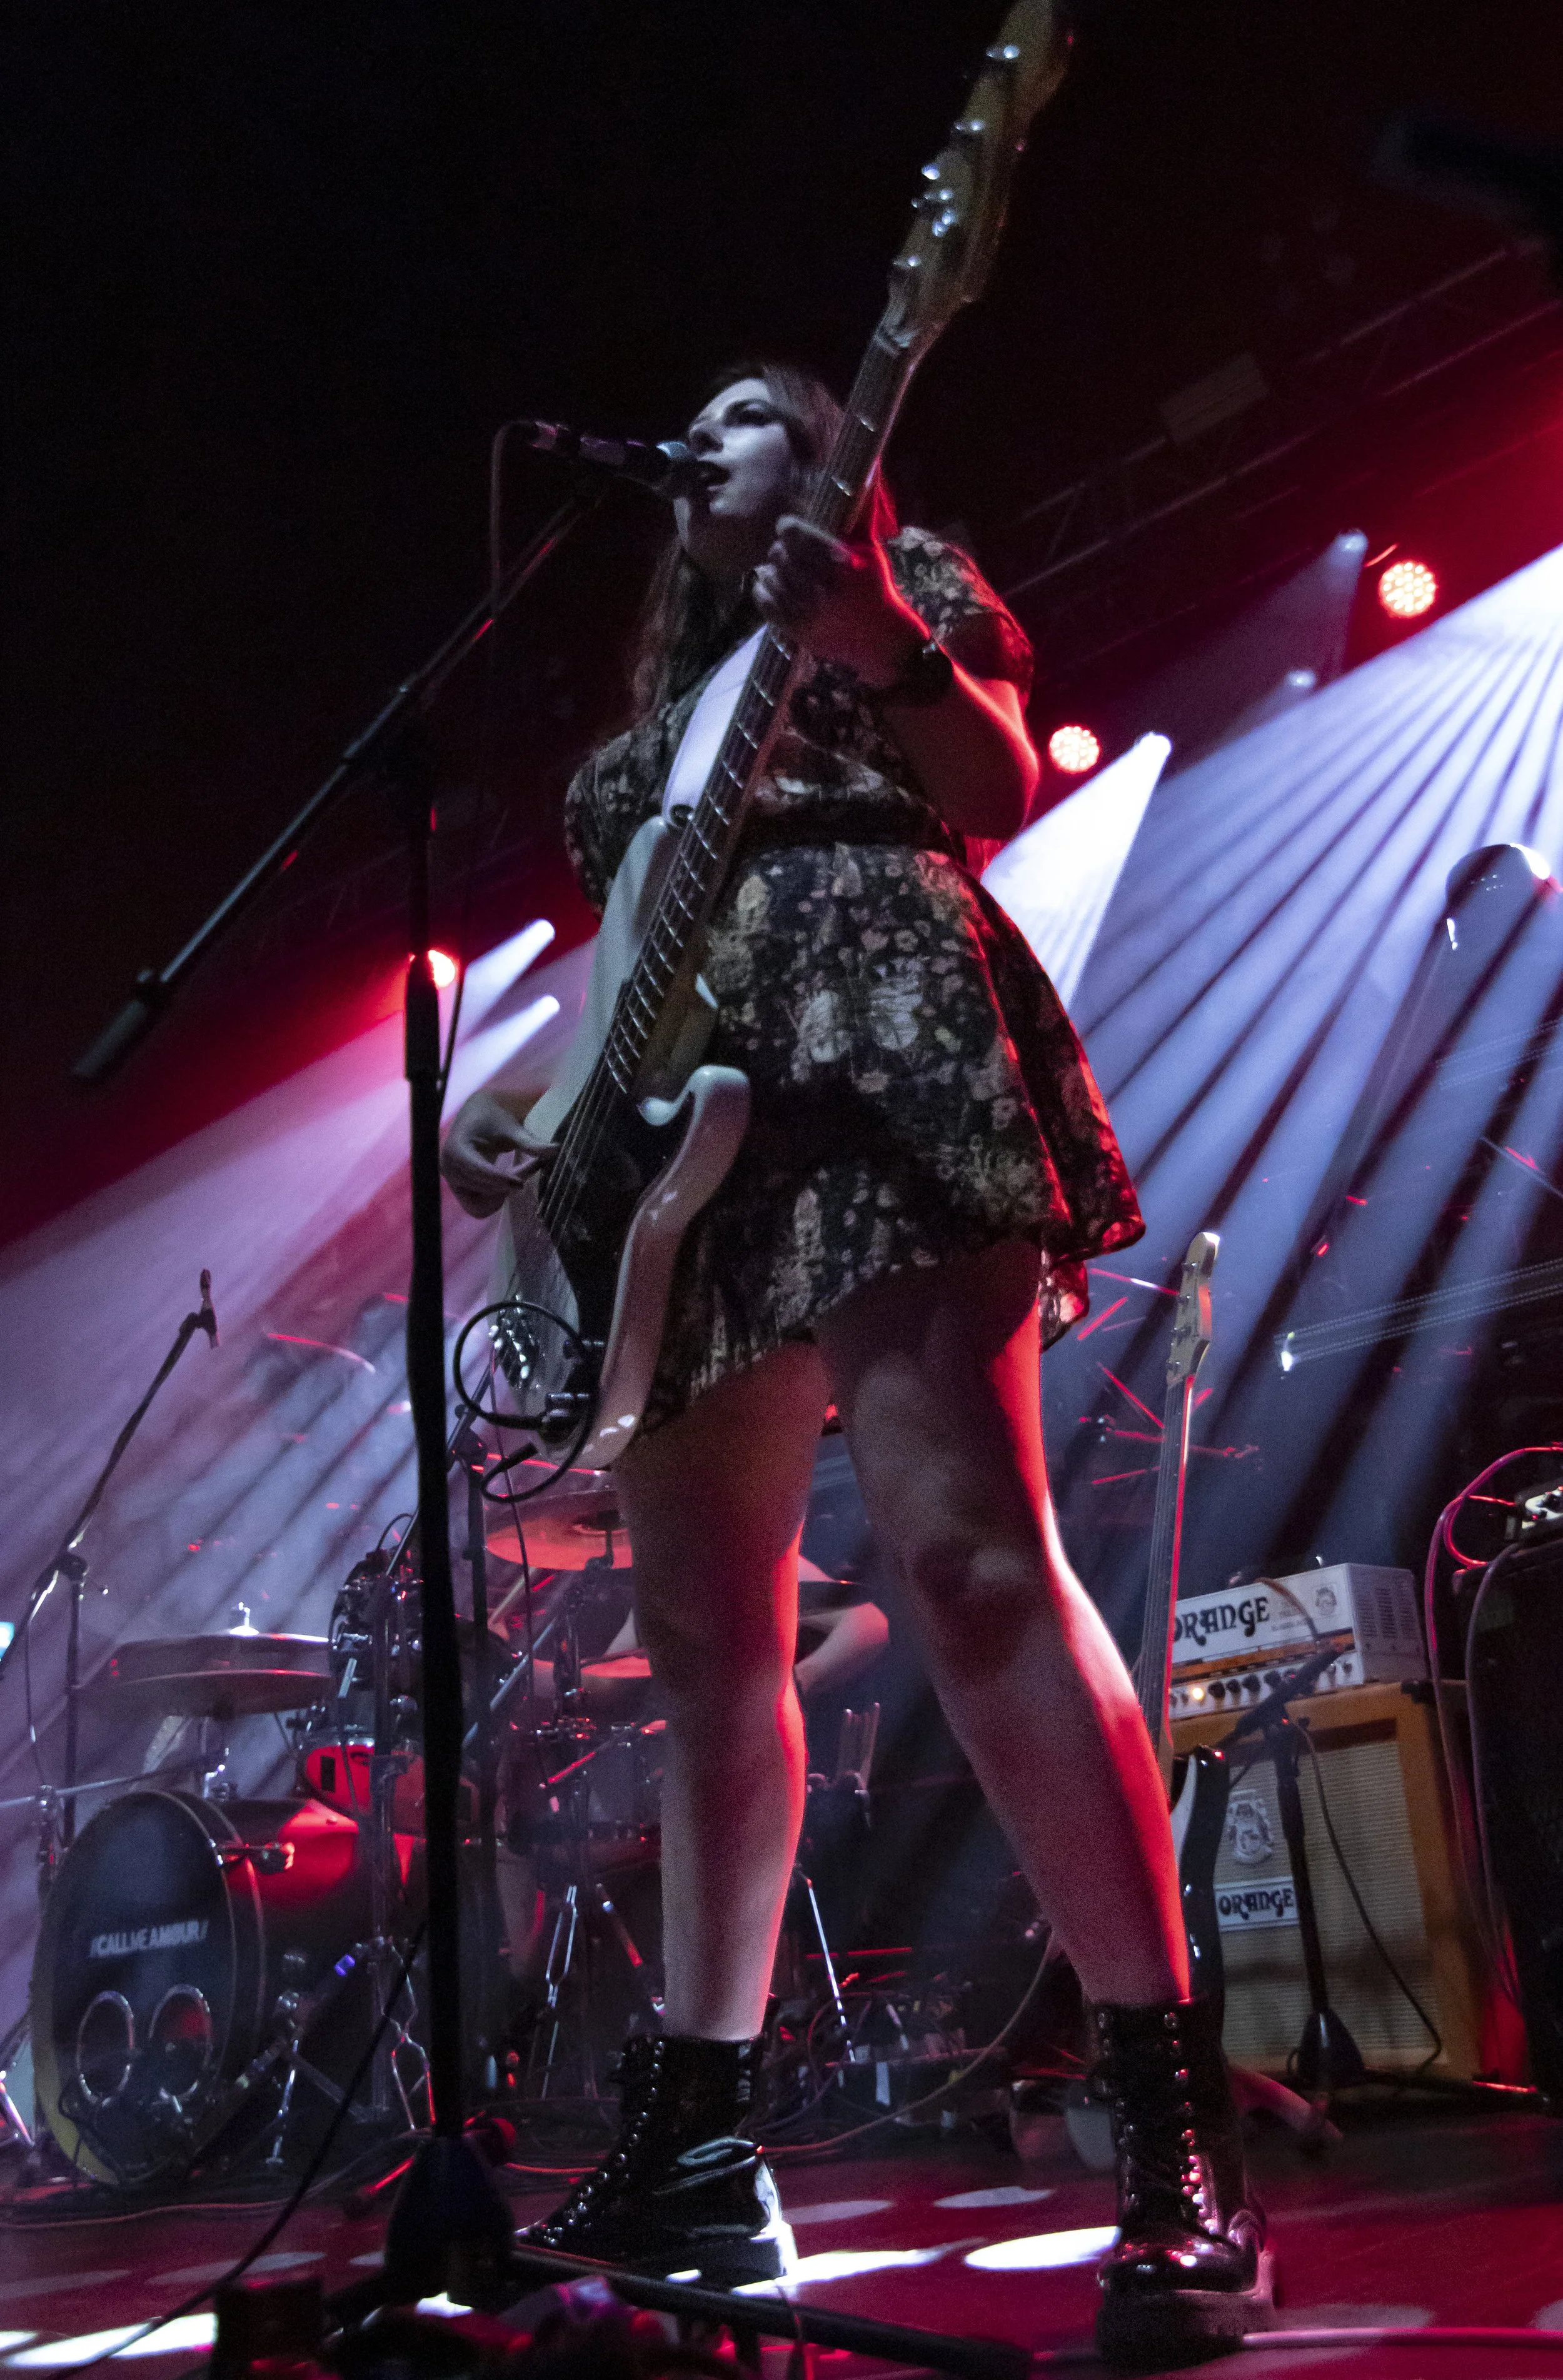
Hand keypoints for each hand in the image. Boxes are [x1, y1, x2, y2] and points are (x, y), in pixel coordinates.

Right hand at [440, 1091, 552, 1217]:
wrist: (478, 1115)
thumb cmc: (495, 1118)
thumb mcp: (513, 1129)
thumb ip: (531, 1143)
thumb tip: (556, 1150)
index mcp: (456, 1149)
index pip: (478, 1171)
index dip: (500, 1180)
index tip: (521, 1184)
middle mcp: (449, 1168)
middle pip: (482, 1189)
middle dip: (508, 1184)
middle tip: (534, 1166)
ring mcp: (452, 1181)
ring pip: (481, 1204)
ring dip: (503, 1193)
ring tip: (520, 1172)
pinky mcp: (459, 1189)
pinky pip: (478, 1207)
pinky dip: (497, 1198)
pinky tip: (509, 1179)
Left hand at [752, 514, 924, 685]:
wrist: (881, 641)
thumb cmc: (874, 588)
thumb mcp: (871, 549)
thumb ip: (863, 509)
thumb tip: (870, 468)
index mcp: (841, 562)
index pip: (794, 533)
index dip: (787, 528)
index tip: (789, 529)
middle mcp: (824, 588)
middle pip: (778, 554)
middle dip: (782, 551)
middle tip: (788, 553)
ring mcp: (810, 612)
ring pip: (769, 576)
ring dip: (773, 571)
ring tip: (783, 570)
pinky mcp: (798, 631)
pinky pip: (765, 602)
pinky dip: (764, 591)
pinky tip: (775, 587)